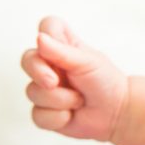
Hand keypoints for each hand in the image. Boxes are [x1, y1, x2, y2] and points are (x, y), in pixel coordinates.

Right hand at [20, 16, 127, 140]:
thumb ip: (61, 51)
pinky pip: (38, 115)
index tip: (58, 47)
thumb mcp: (87, 62)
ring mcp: (43, 88)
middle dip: (40, 73)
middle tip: (55, 82)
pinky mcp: (43, 111)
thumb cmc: (105, 82)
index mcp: (62, 46)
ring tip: (80, 99)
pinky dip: (58, 117)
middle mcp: (49, 65)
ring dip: (61, 99)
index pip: (47, 26)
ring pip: (32, 92)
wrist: (116, 113)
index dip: (47, 34)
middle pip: (27, 60)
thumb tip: (39, 38)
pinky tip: (71, 115)